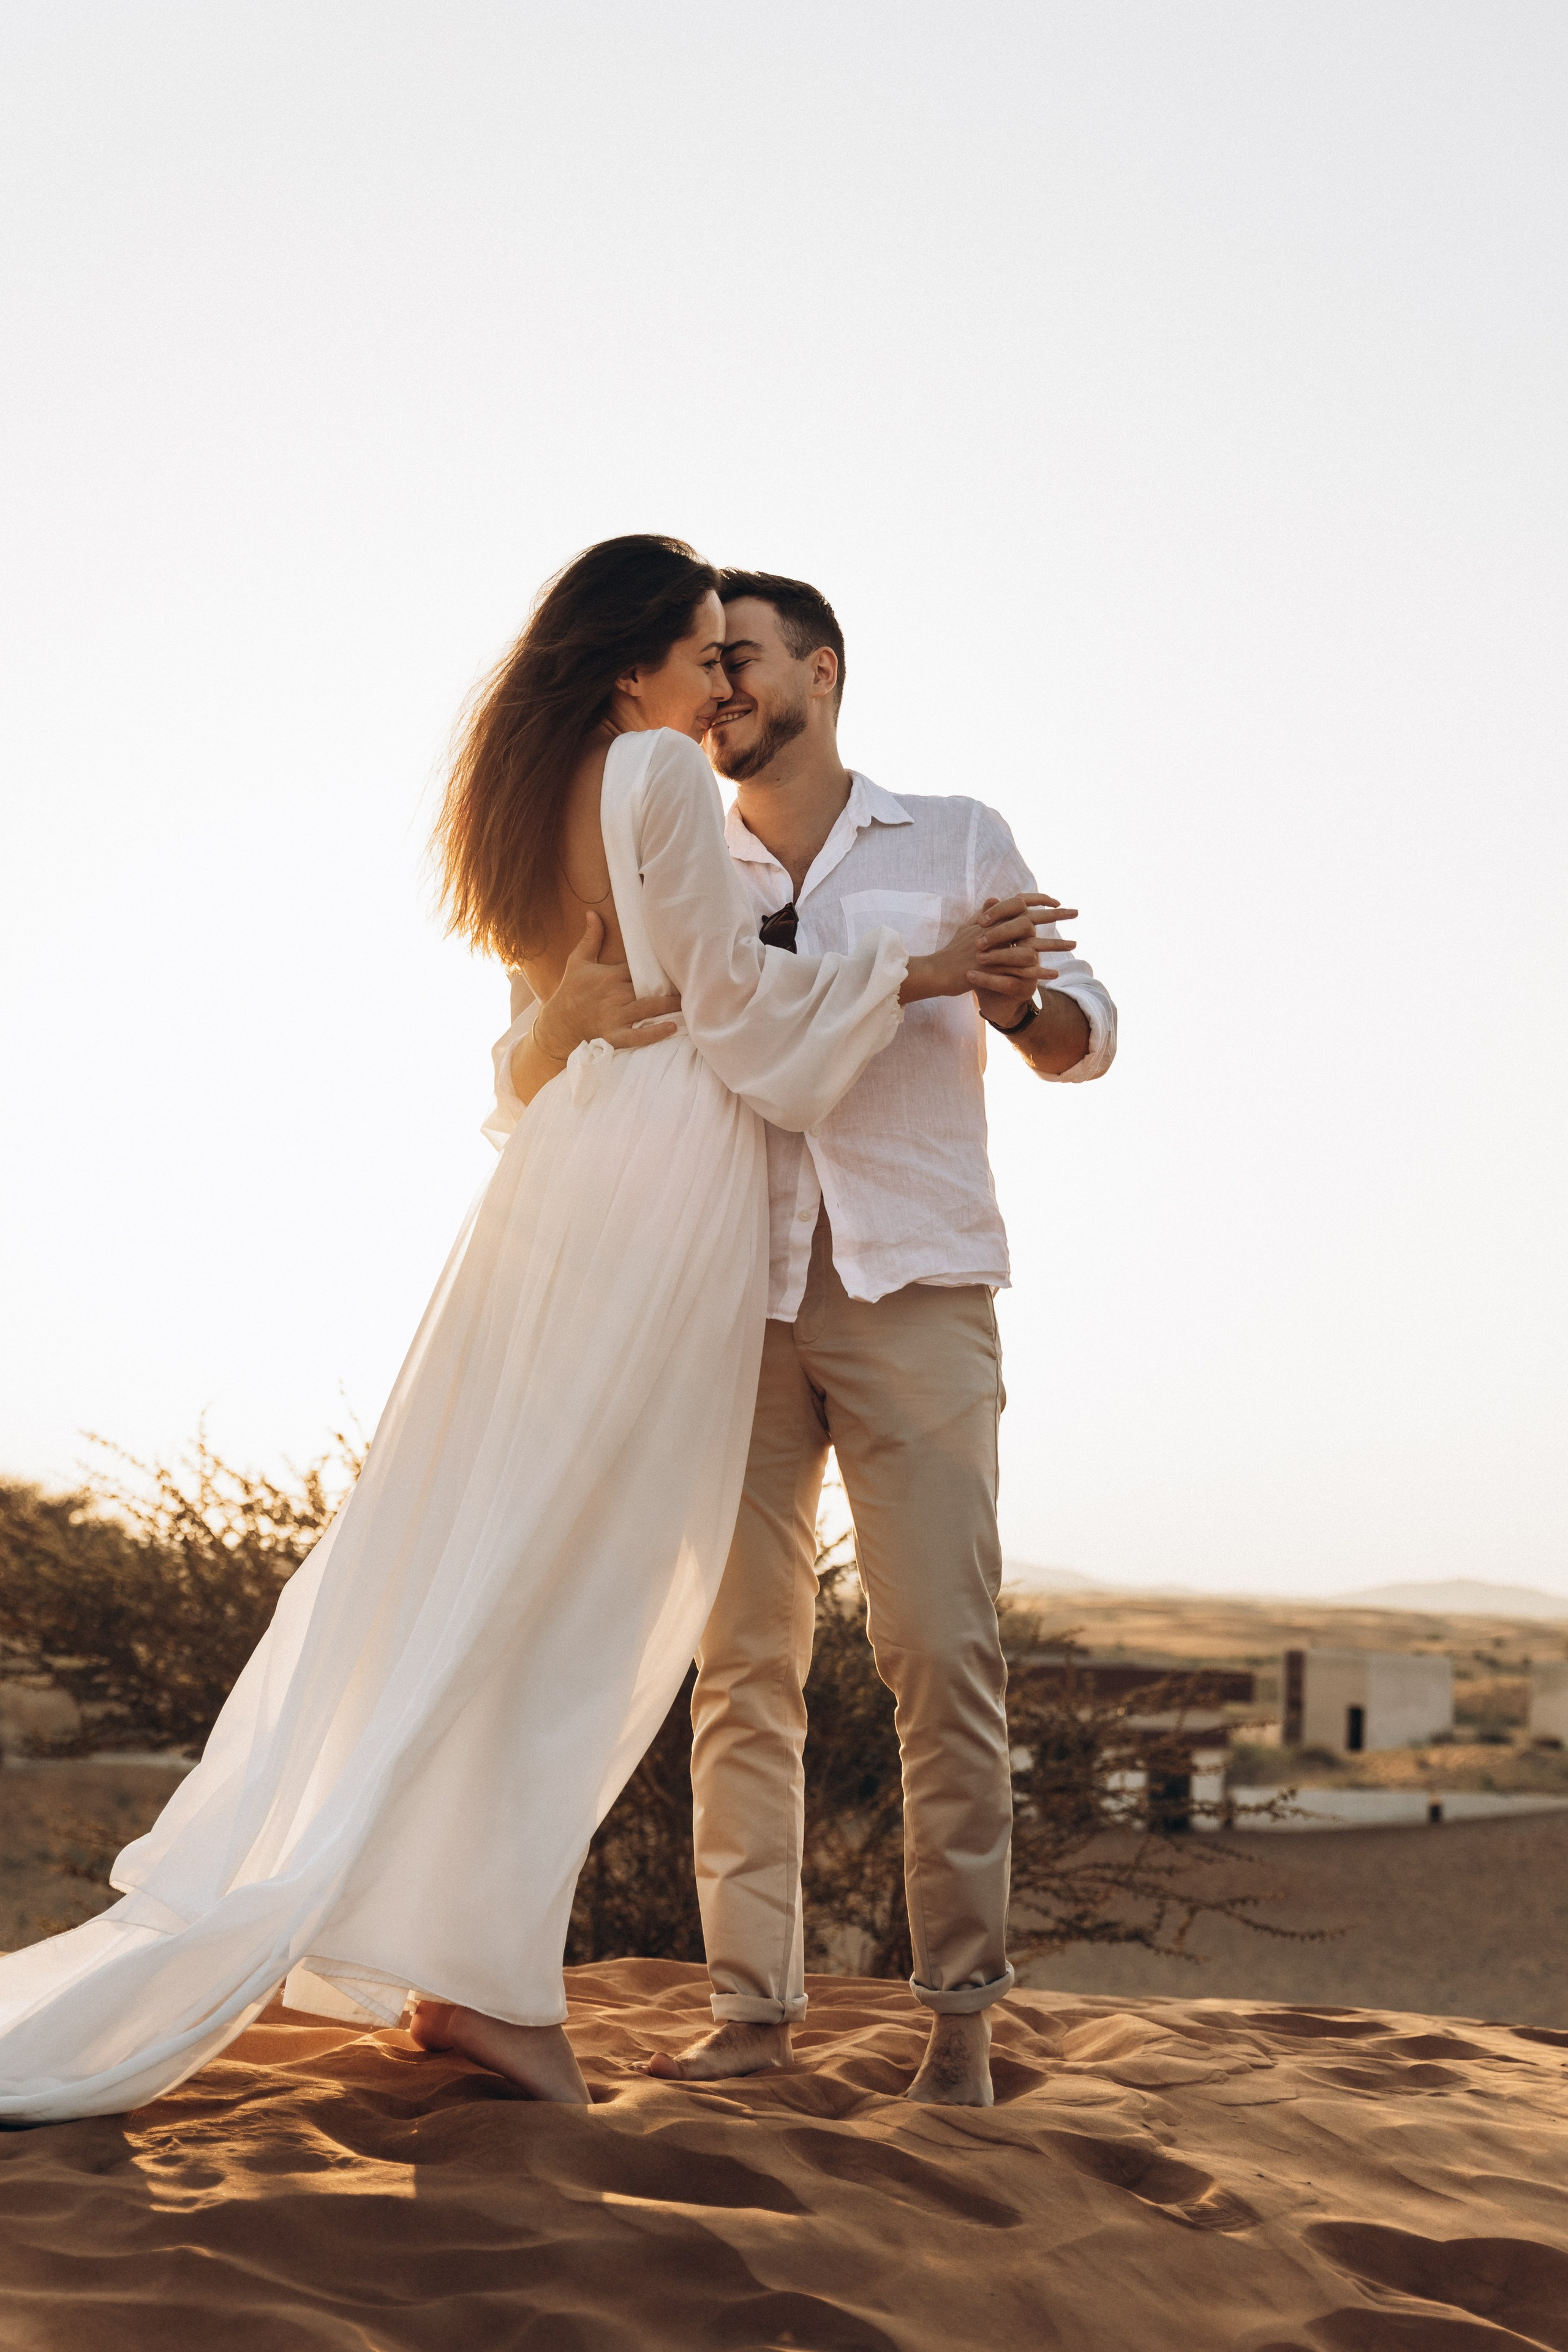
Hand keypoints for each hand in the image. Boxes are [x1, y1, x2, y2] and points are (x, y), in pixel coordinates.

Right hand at [533, 913, 680, 1060]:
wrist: (556, 1024)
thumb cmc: (570, 991)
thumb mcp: (578, 961)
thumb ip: (590, 938)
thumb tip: (592, 912)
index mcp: (610, 976)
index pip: (639, 967)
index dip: (658, 965)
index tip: (677, 960)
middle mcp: (615, 995)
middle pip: (648, 987)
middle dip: (669, 986)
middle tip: (694, 983)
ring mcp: (615, 1016)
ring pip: (647, 1009)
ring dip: (668, 1006)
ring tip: (688, 1003)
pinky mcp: (614, 1036)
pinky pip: (637, 1036)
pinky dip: (655, 1033)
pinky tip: (672, 1027)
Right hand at [900, 893, 1074, 1007]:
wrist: (938, 971)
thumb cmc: (952, 952)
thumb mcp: (967, 928)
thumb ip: (982, 914)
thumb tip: (993, 899)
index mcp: (991, 920)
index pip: (1019, 902)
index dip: (1038, 900)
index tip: (1056, 901)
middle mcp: (995, 931)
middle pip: (1031, 918)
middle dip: (1056, 915)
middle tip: (1076, 912)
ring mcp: (995, 949)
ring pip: (1031, 944)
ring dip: (1054, 944)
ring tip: (1073, 945)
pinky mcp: (994, 969)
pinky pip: (1022, 970)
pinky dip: (1039, 972)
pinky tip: (1055, 974)